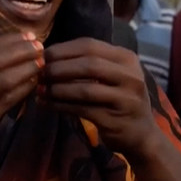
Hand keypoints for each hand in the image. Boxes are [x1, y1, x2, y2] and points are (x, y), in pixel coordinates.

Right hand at [0, 32, 42, 162]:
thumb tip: (9, 44)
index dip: (5, 40)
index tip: (26, 36)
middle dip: (19, 51)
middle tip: (38, 46)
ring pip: (2, 81)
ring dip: (25, 69)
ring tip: (40, 62)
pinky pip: (6, 101)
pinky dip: (23, 88)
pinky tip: (33, 82)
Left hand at [40, 38, 160, 156]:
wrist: (141, 135)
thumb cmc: (119, 100)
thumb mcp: (113, 75)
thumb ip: (89, 62)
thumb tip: (49, 55)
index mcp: (127, 58)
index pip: (90, 45)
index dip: (62, 49)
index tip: (43, 56)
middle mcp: (130, 76)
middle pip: (88, 64)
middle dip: (58, 68)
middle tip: (39, 74)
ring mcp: (125, 99)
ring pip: (84, 89)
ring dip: (57, 89)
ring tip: (39, 90)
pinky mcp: (114, 120)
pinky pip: (82, 109)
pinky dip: (60, 106)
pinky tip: (47, 104)